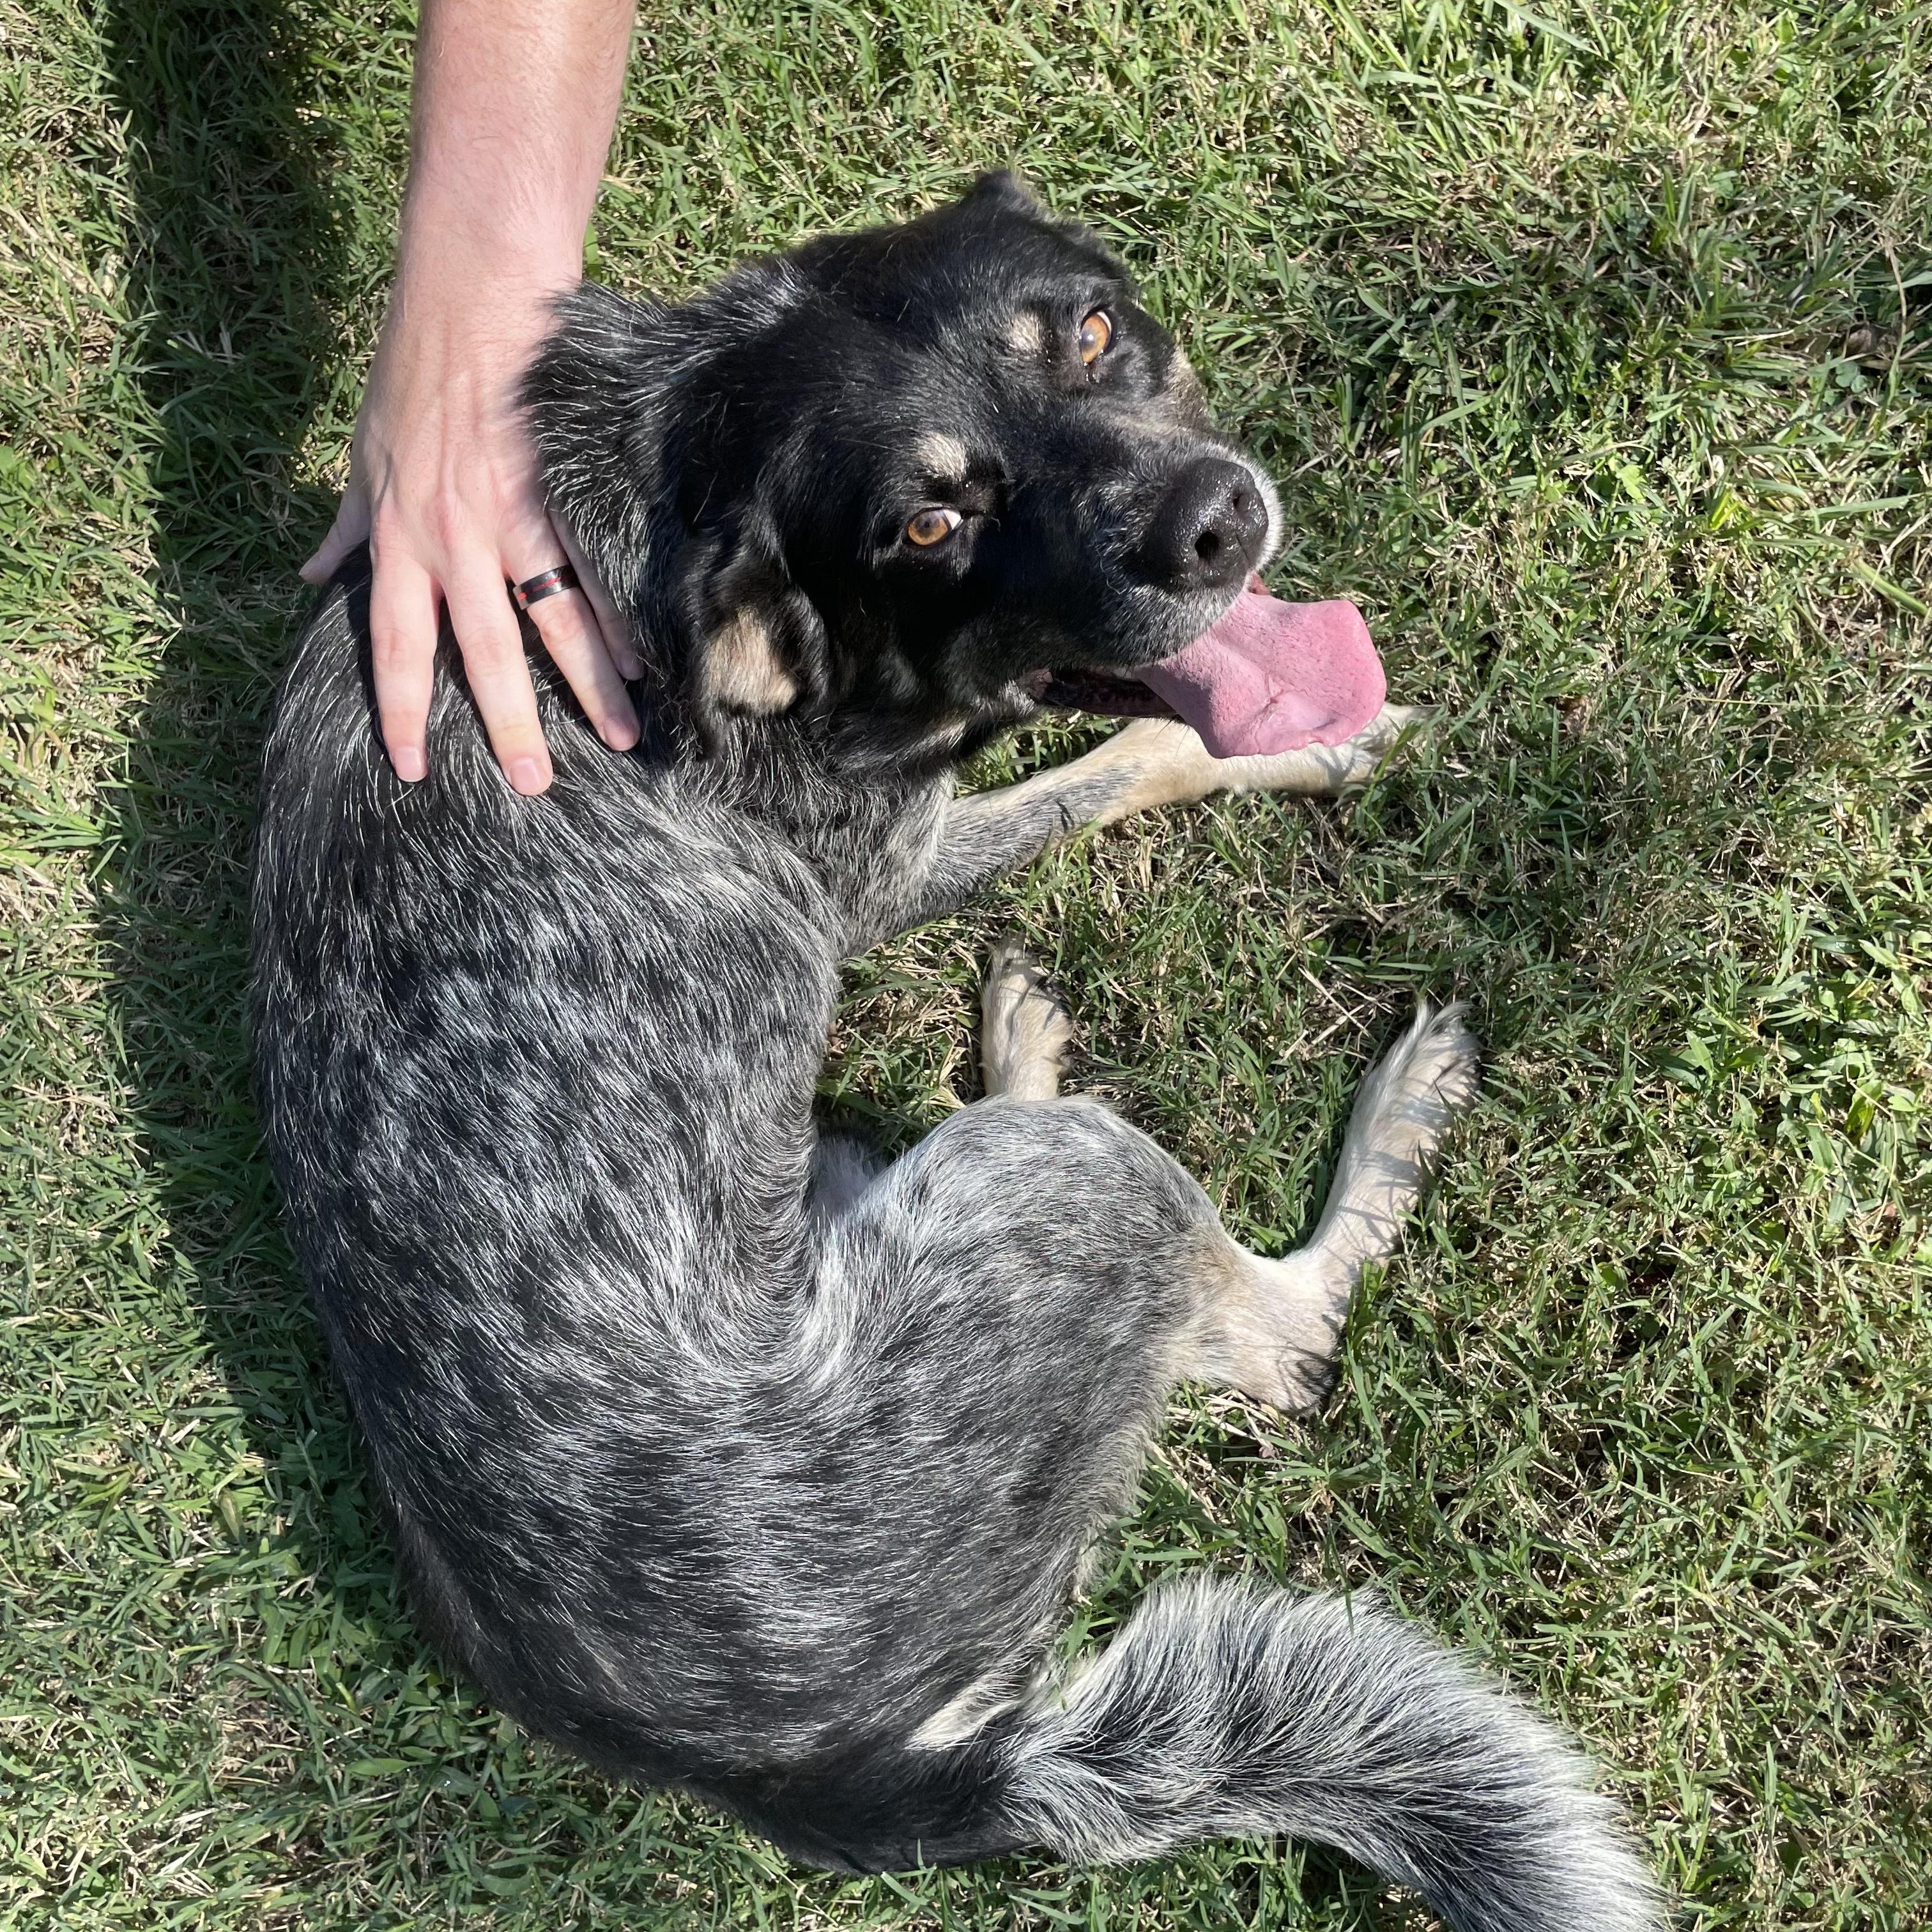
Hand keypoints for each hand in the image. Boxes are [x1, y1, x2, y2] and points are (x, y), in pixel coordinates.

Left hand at [301, 273, 641, 793]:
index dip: (403, 712)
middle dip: (509, 725)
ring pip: (555, 621)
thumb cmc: (414, 366)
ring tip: (623, 738)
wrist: (476, 288)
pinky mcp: (566, 488)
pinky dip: (625, 617)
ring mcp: (516, 515)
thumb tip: (317, 576)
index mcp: (402, 536)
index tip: (413, 769)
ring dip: (593, 687)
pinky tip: (653, 662)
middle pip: (484, 654)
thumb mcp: (362, 453)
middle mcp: (455, 538)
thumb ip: (348, 526)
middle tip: (533, 785)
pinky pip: (599, 568)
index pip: (396, 645)